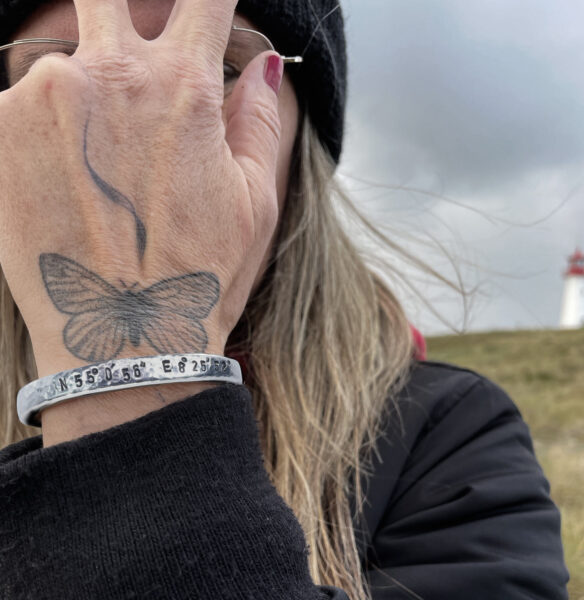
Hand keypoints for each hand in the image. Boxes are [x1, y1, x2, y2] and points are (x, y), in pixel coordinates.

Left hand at [0, 0, 282, 378]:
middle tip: (137, 62)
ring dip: (83, 86)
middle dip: (128, 8)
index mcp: (182, 88)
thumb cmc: (200, 275)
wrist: (125, 340)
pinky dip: (42, 126)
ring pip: (58, 51)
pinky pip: (15, 99)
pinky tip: (69, 181)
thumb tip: (263, 67)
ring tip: (103, 160)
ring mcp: (41, 97)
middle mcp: (108, 73)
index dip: (210, 0)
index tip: (206, 13)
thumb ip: (259, 120)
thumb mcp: (255, 202)